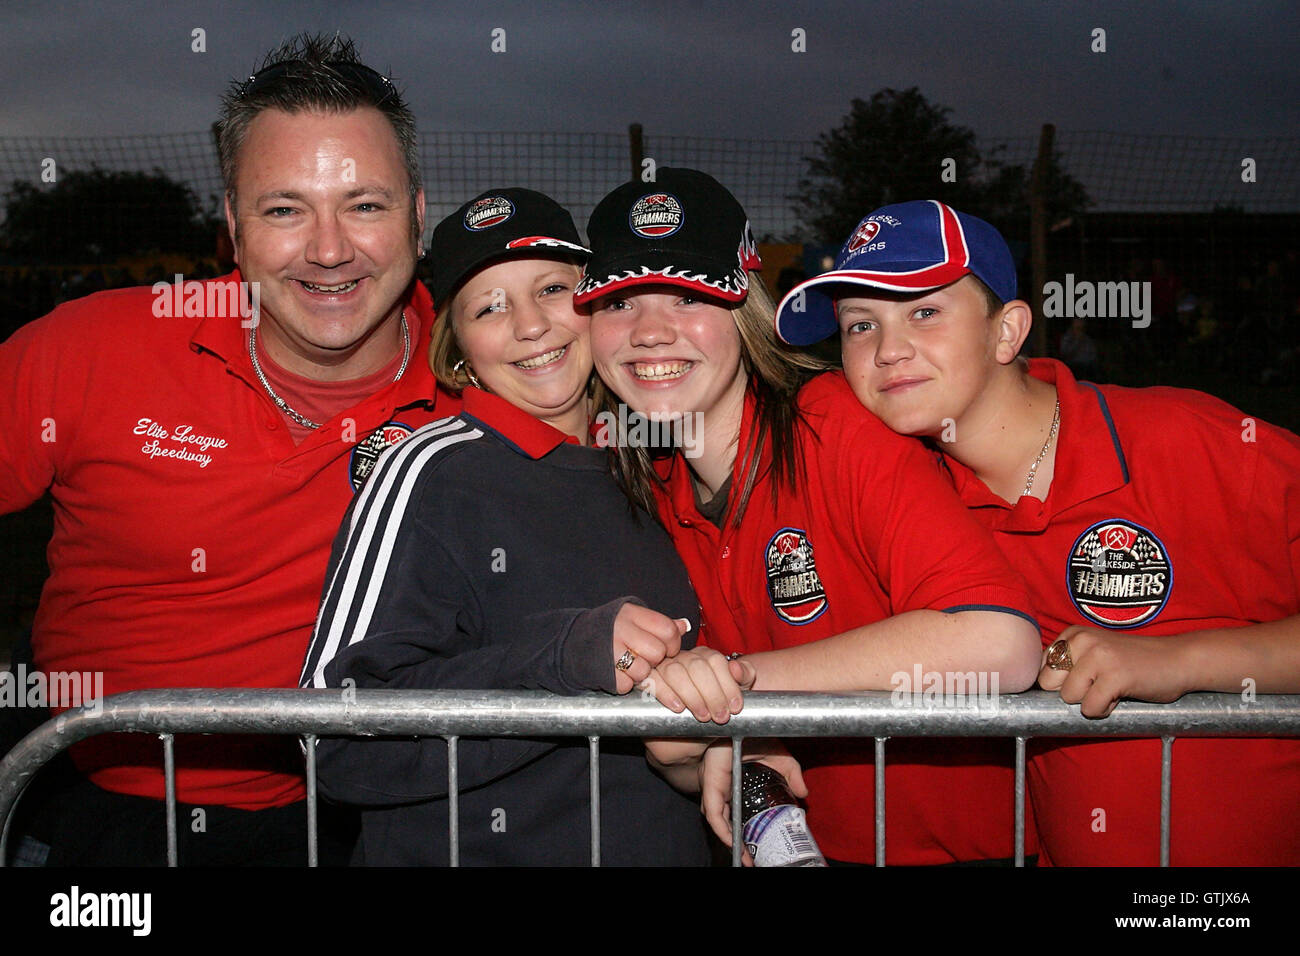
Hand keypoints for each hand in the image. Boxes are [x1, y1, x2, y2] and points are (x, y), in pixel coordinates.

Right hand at [612, 604, 689, 693]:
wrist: (571, 642)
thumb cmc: (609, 630)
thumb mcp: (632, 618)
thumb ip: (659, 623)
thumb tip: (685, 625)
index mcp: (631, 613)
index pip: (667, 629)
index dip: (672, 643)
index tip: (667, 648)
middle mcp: (620, 629)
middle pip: (657, 652)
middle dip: (655, 660)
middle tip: (645, 657)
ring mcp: (610, 651)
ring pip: (644, 671)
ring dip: (641, 674)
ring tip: (630, 665)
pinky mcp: (603, 672)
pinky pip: (628, 684)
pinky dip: (626, 683)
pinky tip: (618, 673)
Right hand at [641, 647, 753, 722]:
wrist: (690, 735)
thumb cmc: (714, 709)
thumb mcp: (736, 693)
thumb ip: (744, 676)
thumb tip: (736, 668)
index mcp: (706, 656)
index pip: (715, 660)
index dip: (727, 684)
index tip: (735, 707)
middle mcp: (685, 657)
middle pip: (696, 666)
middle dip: (712, 694)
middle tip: (721, 717)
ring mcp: (664, 667)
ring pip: (675, 672)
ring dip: (691, 696)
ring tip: (703, 717)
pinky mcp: (649, 680)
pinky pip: (653, 680)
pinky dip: (665, 693)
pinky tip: (678, 707)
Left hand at [699, 739, 807, 865]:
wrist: (744, 720)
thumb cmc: (755, 734)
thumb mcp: (780, 758)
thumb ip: (792, 774)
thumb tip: (804, 793)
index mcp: (732, 783)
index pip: (734, 813)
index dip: (743, 833)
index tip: (755, 850)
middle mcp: (721, 788)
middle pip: (725, 822)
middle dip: (738, 844)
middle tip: (753, 860)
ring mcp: (714, 787)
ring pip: (718, 823)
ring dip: (731, 842)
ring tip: (748, 859)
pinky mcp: (711, 785)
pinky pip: (714, 813)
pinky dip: (722, 829)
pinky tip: (733, 842)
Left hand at [1038, 625, 1193, 717]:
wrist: (1178, 659)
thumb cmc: (1133, 662)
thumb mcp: (1094, 653)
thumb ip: (1066, 664)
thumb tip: (1034, 688)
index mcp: (1072, 634)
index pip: (1041, 669)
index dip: (1060, 683)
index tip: (1085, 680)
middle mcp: (1081, 640)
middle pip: (1049, 684)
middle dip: (1071, 693)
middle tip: (1099, 685)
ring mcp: (1098, 656)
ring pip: (1069, 697)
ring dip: (1090, 701)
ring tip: (1112, 688)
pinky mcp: (1114, 675)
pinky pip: (1090, 708)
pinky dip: (1105, 710)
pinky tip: (1121, 696)